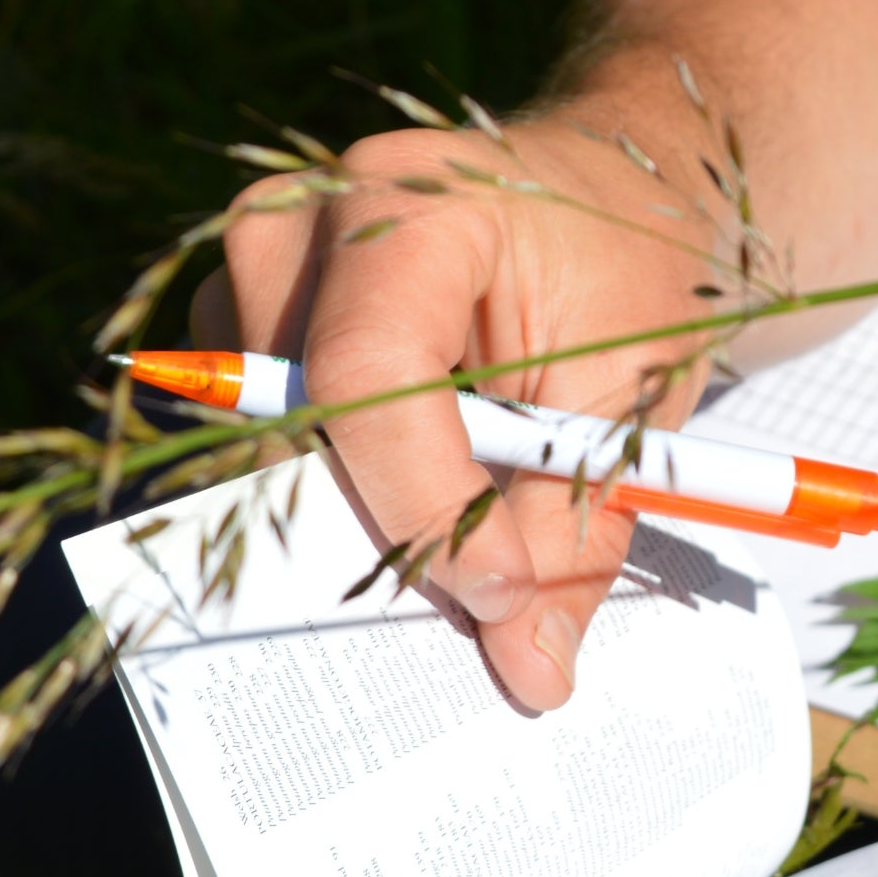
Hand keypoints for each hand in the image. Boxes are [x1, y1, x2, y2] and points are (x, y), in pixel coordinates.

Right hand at [192, 111, 723, 710]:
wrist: (610, 204)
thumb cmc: (622, 283)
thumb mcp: (631, 404)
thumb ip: (573, 537)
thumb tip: (529, 672)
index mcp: (412, 205)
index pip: (371, 373)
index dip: (425, 506)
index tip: (500, 593)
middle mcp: (309, 215)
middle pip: (302, 418)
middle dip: (389, 527)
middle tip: (482, 597)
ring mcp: (262, 259)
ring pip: (272, 437)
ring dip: (364, 505)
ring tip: (470, 521)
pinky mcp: (246, 307)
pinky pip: (263, 431)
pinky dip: (340, 481)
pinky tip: (418, 478)